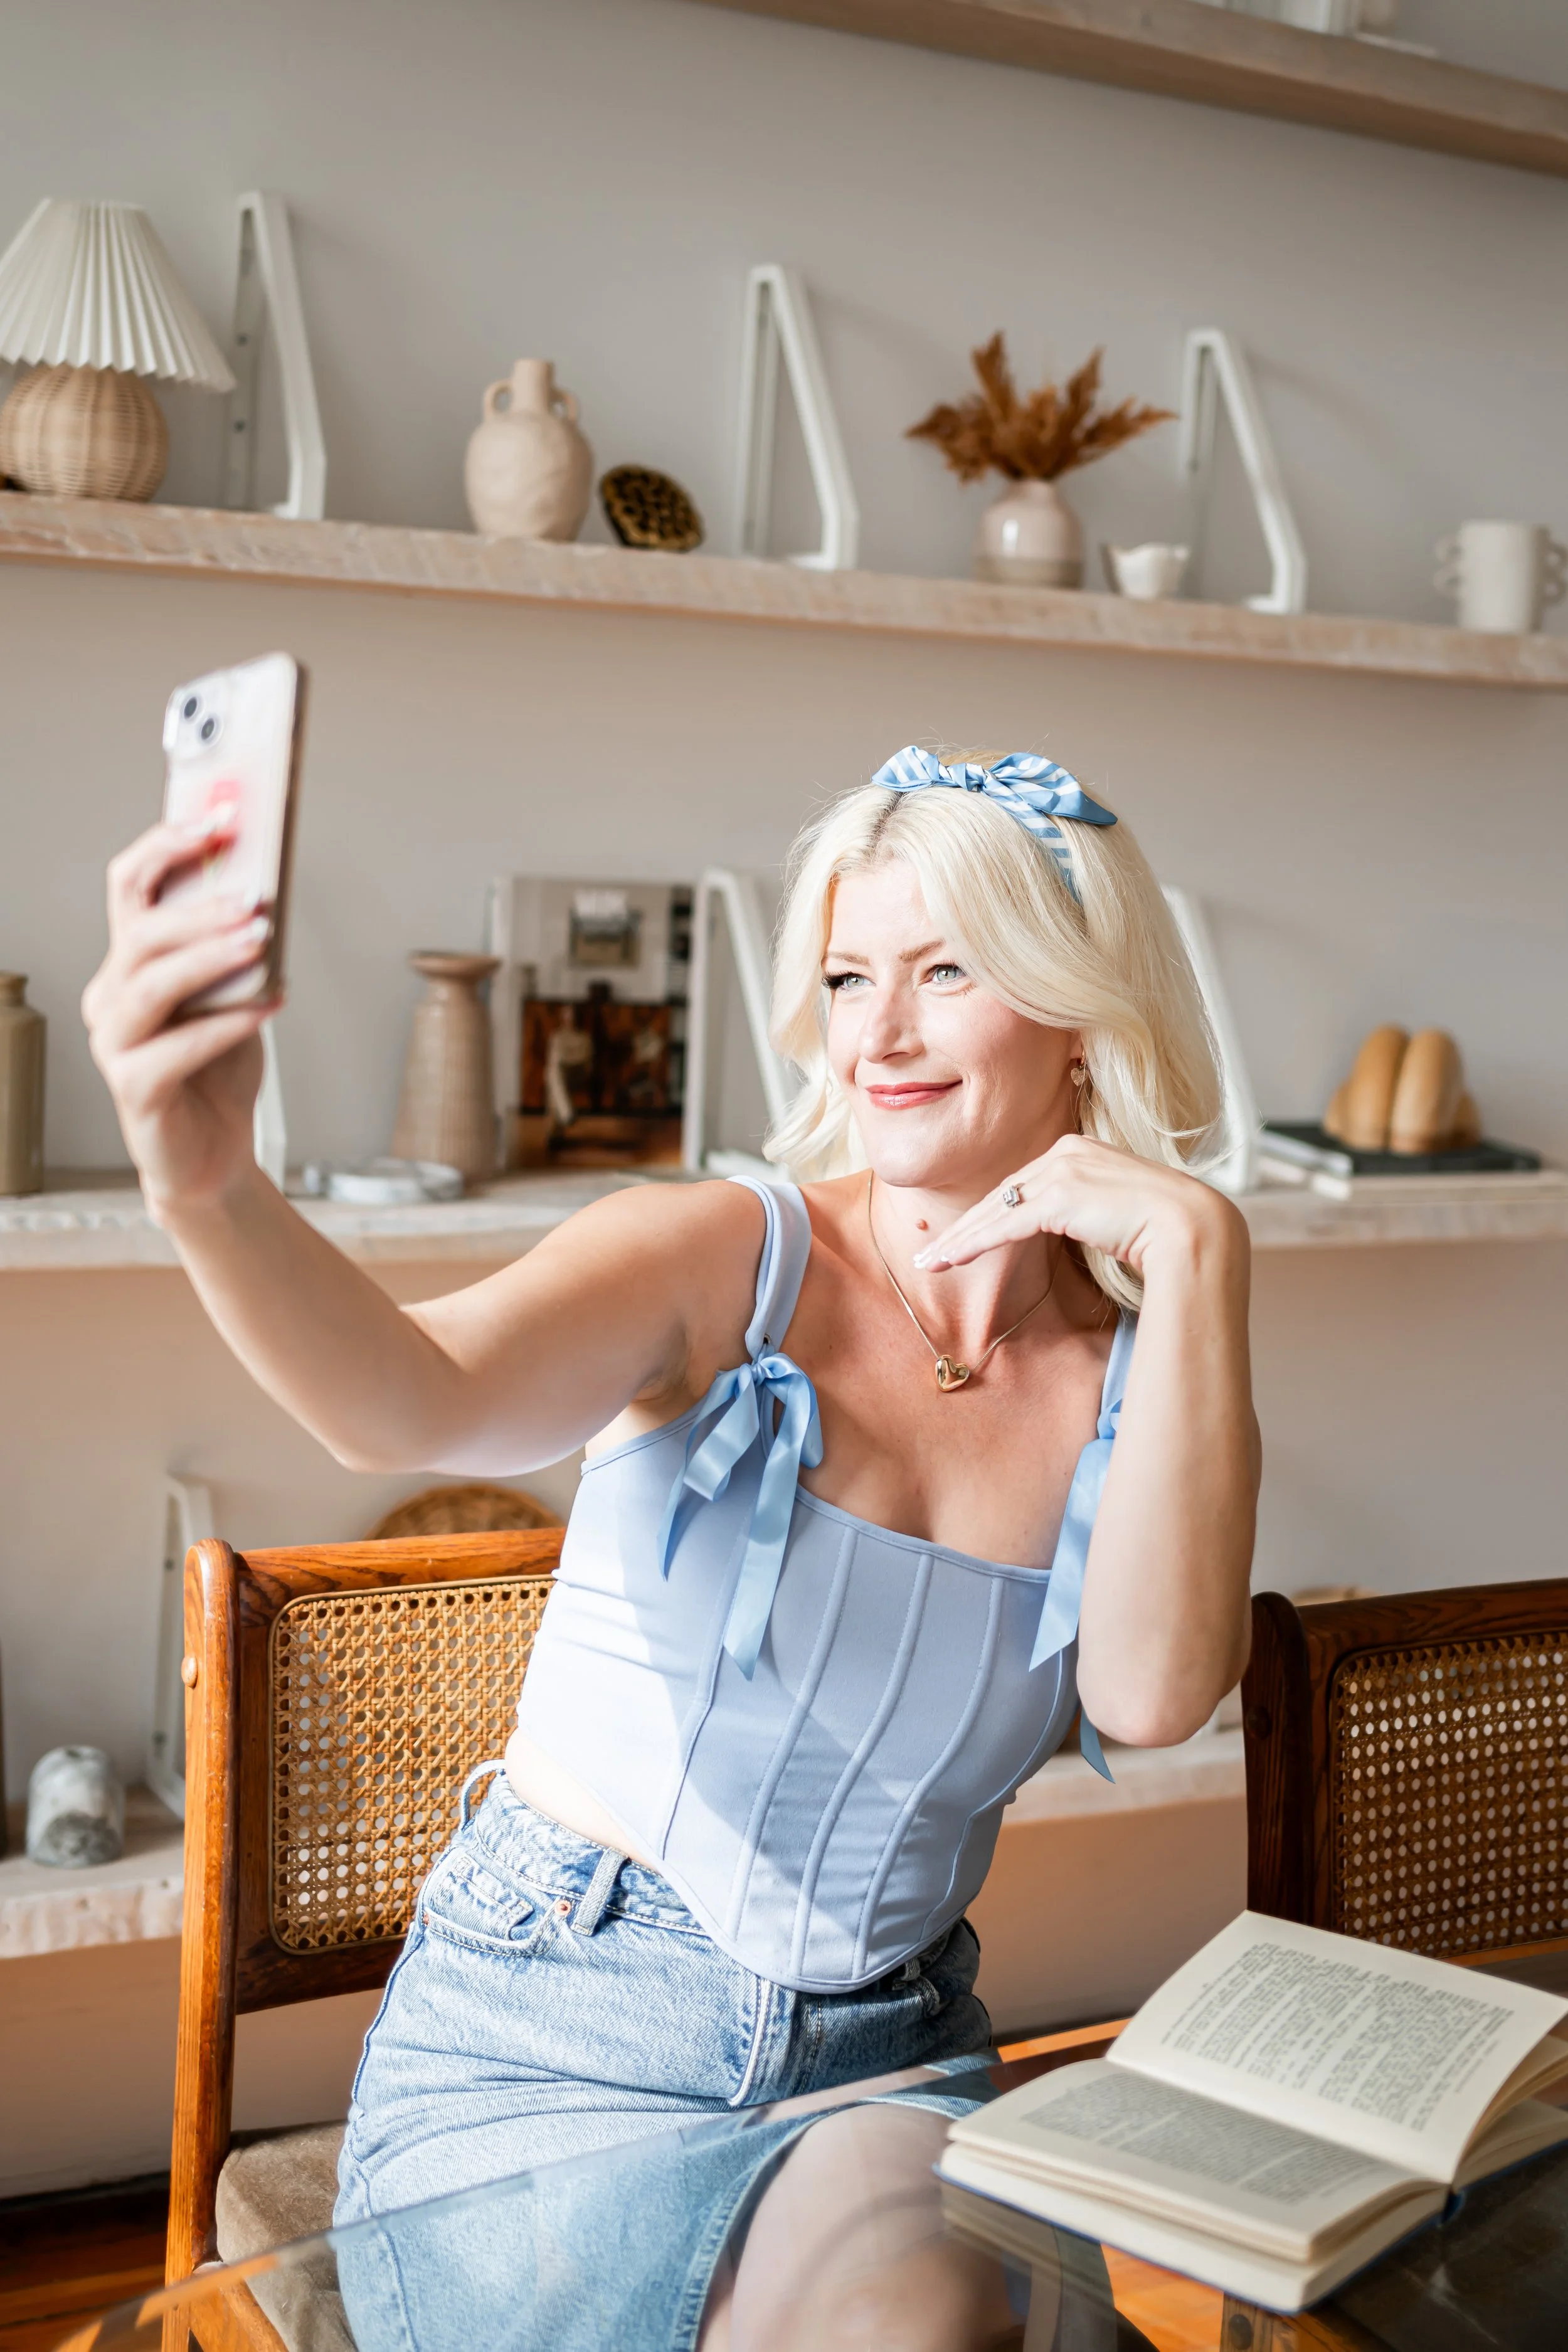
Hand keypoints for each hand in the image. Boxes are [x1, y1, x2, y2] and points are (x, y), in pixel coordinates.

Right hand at [81, 818, 277, 1217]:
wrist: (214, 1156)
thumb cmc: (220, 1070)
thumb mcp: (235, 994)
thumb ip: (238, 948)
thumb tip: (267, 888)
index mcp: (128, 962)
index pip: (128, 884)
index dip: (169, 843)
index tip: (222, 815)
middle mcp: (110, 997)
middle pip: (139, 932)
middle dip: (199, 907)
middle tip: (255, 896)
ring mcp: (114, 1044)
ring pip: (151, 984)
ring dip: (210, 956)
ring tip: (262, 940)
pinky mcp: (134, 1090)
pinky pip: (175, 1048)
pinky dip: (227, 1023)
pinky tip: (269, 1006)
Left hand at [912, 1133, 1240, 1282]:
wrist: (1191, 1227)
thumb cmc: (1163, 1227)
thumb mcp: (1116, 1209)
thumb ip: (1087, 1210)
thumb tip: (1074, 1230)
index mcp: (1080, 1149)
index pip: (1023, 1185)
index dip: (990, 1212)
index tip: (965, 1233)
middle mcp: (1067, 1152)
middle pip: (1002, 1194)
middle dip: (965, 1226)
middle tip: (931, 1252)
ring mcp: (1062, 1170)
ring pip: (996, 1209)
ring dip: (959, 1239)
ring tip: (929, 1262)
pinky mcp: (1059, 1196)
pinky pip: (1004, 1224)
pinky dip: (974, 1244)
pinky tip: (950, 1259)